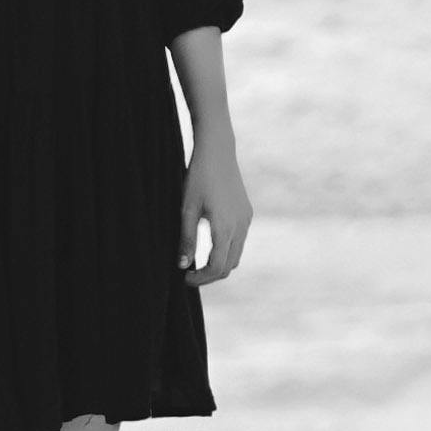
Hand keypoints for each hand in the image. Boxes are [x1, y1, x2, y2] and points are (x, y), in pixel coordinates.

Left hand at [183, 134, 251, 287]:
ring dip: (219, 263)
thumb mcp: (186, 209)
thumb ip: (186, 239)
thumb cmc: (198, 178)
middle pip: (229, 265)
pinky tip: (210, 243)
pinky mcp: (247, 213)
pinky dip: (226, 249)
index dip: (201, 278)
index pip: (217, 267)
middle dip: (210, 274)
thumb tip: (183, 265)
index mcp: (225, 227)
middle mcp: (240, 226)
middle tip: (190, 274)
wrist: (217, 151)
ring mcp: (246, 220)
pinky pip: (239, 240)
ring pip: (236, 254)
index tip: (185, 278)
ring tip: (198, 261)